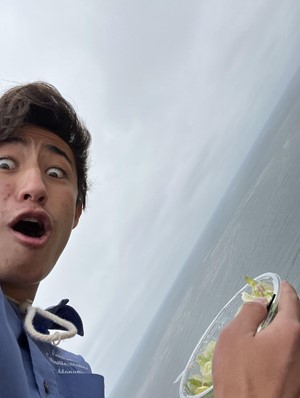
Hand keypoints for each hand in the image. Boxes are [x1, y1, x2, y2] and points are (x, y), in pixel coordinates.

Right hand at [212, 281, 299, 397]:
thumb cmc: (241, 381)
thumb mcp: (234, 336)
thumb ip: (249, 312)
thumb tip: (260, 304)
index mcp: (290, 331)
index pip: (291, 300)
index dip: (283, 289)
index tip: (280, 284)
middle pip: (295, 320)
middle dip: (283, 310)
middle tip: (267, 308)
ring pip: (294, 338)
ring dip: (281, 331)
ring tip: (261, 334)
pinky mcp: (298, 382)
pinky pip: (292, 355)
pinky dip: (282, 348)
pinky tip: (265, 355)